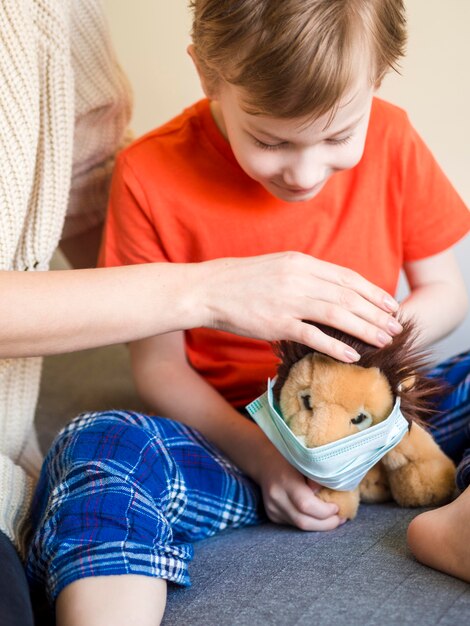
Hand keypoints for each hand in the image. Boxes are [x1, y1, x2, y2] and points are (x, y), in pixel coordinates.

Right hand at [193, 252, 401, 361]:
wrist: (207, 289)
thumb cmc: (239, 280)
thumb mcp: (276, 266)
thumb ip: (304, 274)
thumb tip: (330, 288)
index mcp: (300, 261)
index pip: (346, 277)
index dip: (372, 292)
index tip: (390, 304)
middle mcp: (299, 278)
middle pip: (348, 296)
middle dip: (376, 313)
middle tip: (396, 327)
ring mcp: (288, 300)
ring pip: (338, 315)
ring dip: (365, 329)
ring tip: (385, 341)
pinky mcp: (276, 323)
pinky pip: (313, 336)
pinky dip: (335, 346)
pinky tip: (353, 356)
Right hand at [256, 446, 344, 530]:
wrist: (265, 462)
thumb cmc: (290, 458)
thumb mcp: (305, 460)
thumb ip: (317, 477)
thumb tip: (332, 493)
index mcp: (284, 480)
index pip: (306, 505)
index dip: (325, 511)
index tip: (338, 507)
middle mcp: (276, 497)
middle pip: (303, 521)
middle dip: (326, 524)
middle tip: (341, 518)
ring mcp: (272, 508)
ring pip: (299, 526)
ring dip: (319, 526)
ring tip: (334, 519)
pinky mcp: (273, 515)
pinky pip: (294, 524)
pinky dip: (309, 522)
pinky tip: (318, 517)